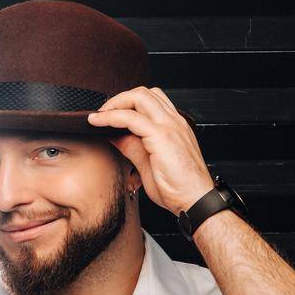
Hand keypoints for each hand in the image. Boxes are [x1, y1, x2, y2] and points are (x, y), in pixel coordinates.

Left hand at [86, 86, 214, 215]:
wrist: (195, 201)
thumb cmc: (179, 188)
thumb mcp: (148, 163)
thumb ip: (132, 146)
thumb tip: (113, 135)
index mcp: (174, 126)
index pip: (151, 101)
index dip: (128, 104)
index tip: (109, 115)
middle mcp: (173, 121)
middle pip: (144, 93)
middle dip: (119, 99)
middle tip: (102, 113)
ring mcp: (169, 126)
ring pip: (138, 97)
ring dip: (114, 103)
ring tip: (98, 116)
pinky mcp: (161, 136)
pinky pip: (131, 118)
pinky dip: (111, 117)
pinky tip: (98, 123)